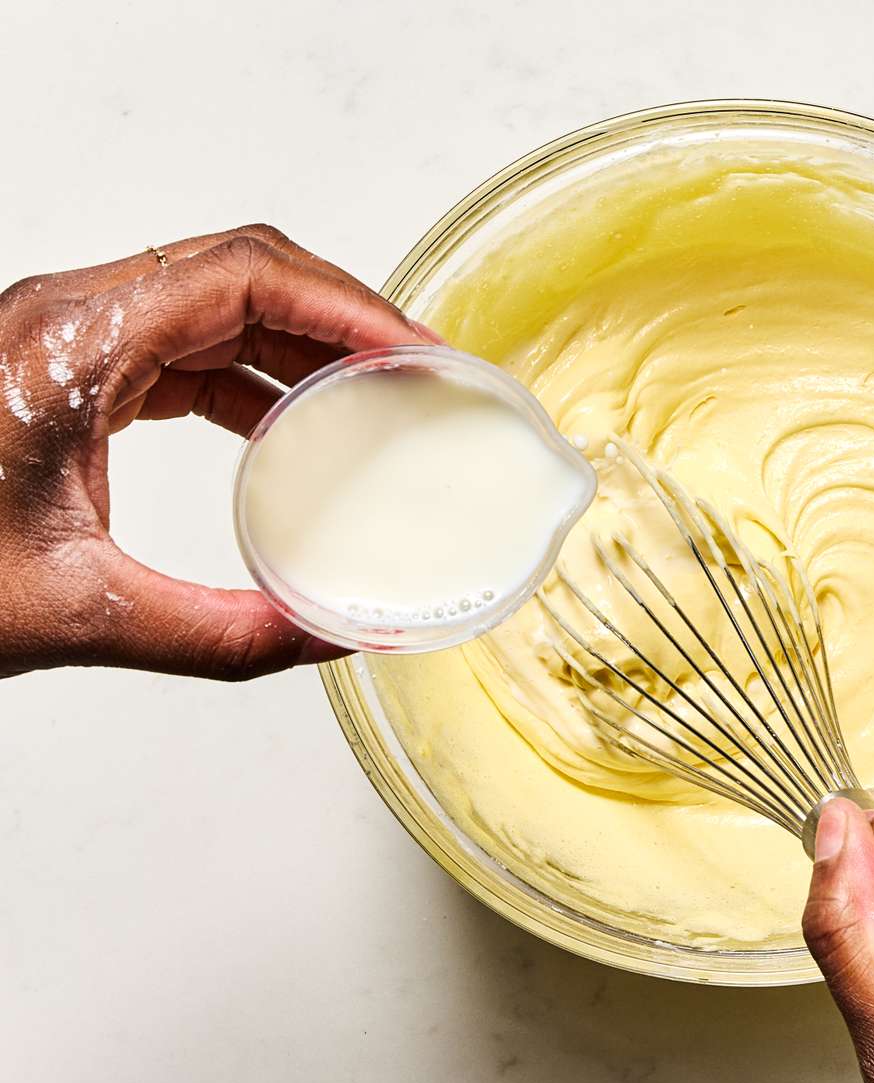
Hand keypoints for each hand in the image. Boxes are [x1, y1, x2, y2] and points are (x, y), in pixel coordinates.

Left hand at [0, 226, 435, 679]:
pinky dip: (257, 372)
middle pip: (243, 270)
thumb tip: (332, 638)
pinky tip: (297, 423)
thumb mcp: (74, 615)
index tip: (418, 356)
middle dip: (345, 315)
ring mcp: (69, 336)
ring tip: (381, 393)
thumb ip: (219, 634)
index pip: (243, 276)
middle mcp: (70, 317)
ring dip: (307, 339)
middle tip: (422, 372)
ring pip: (219, 300)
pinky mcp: (72, 370)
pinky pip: (188, 345)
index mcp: (71, 345)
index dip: (348, 308)